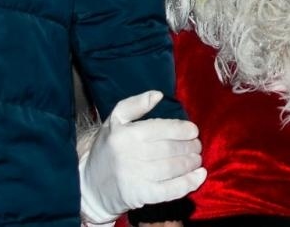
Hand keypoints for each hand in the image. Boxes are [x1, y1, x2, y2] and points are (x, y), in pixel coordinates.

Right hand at [79, 90, 205, 225]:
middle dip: (190, 146)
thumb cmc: (108, 150)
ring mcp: (135, 177)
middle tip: (197, 146)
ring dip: (191, 162)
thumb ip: (134, 105)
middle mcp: (130, 155)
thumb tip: (158, 95)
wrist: (89, 187)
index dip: (182, 129)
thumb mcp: (114, 122)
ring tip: (197, 159)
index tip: (193, 131)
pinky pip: (170, 190)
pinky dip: (188, 183)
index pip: (161, 128)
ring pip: (172, 167)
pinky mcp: (140, 195)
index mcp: (124, 134)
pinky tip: (199, 176)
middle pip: (170, 148)